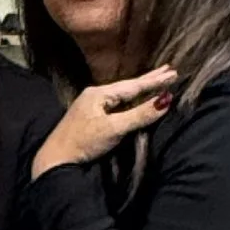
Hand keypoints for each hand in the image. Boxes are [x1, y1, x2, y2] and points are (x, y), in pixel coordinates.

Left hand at [32, 69, 178, 174]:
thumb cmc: (83, 143)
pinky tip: (134, 97)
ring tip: (156, 79)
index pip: (133, 86)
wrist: (56, 159)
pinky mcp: (90, 116)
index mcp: (99, 94)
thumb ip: (139, 115)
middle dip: (149, 79)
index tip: (174, 74)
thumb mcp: (114, 129)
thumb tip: (165, 100)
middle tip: (169, 69)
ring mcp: (91, 105)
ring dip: (141, 87)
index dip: (155, 81)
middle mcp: (95, 95)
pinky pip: (117, 102)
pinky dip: (131, 98)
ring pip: (123, 93)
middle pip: (128, 86)